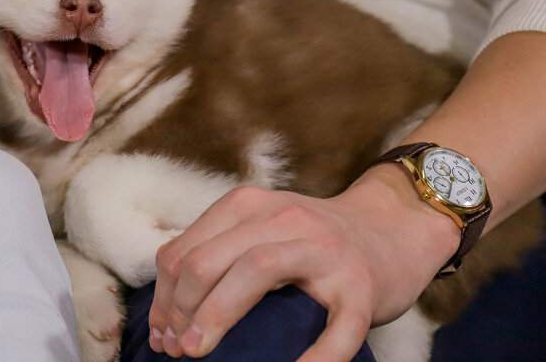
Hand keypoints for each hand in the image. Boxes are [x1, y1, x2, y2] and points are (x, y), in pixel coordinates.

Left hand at [147, 166, 461, 360]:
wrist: (393, 228)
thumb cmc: (310, 242)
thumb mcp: (259, 231)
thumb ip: (216, 256)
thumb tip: (166, 318)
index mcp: (247, 206)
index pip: (185, 250)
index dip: (163, 296)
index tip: (160, 333)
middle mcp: (282, 219)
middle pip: (210, 259)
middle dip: (180, 308)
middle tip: (175, 349)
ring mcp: (324, 250)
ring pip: (257, 271)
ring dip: (217, 314)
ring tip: (197, 351)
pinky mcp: (361, 286)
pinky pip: (336, 324)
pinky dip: (316, 355)